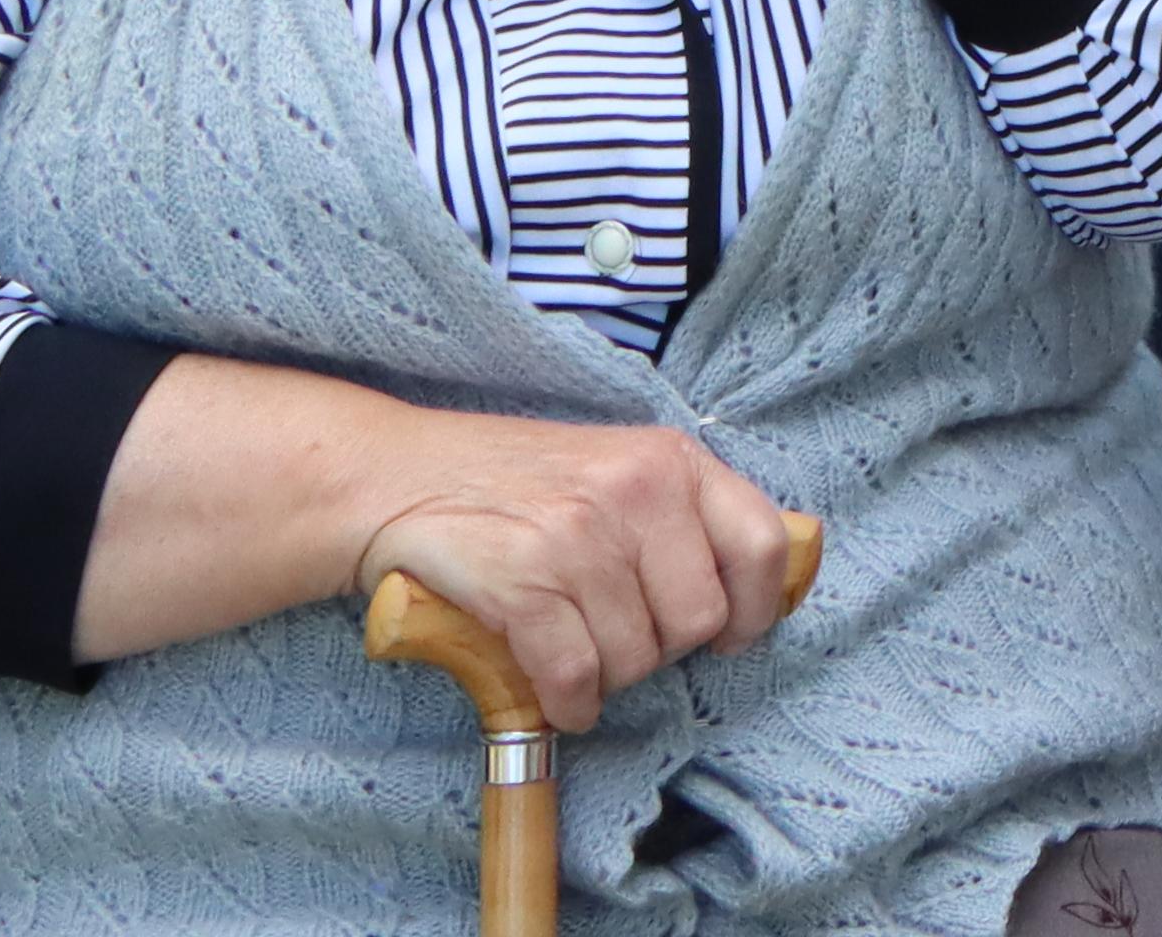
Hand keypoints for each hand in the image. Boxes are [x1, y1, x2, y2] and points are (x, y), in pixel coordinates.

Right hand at [356, 415, 813, 732]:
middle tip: (621, 640)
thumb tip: (750, 594)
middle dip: (662, 650)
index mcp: (672, 459)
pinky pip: (576, 676)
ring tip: (578, 653)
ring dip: (607, 677)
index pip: (763, 545)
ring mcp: (579, 534)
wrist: (398, 477)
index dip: (752, 608)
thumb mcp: (618, 469)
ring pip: (636, 657)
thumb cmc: (517, 485)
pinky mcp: (523, 581)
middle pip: (698, 620)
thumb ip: (680, 518)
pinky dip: (569, 702)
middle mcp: (637, 489)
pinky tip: (558, 694)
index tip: (725, 635)